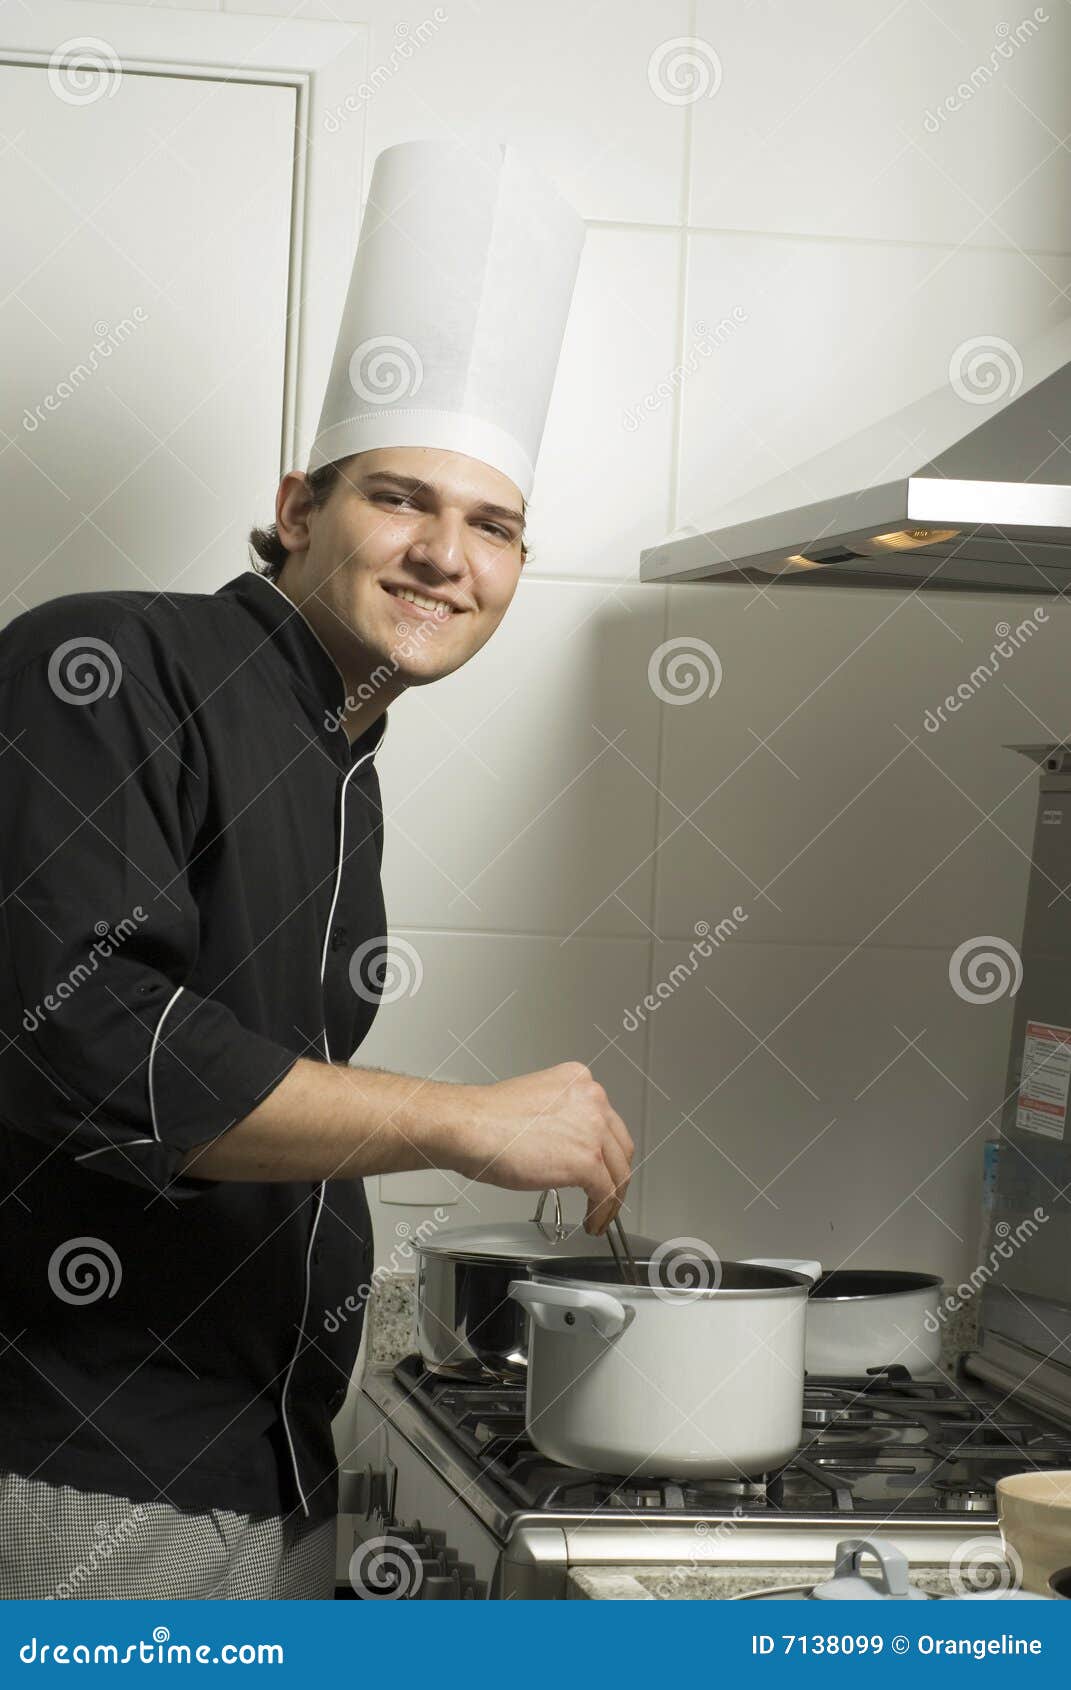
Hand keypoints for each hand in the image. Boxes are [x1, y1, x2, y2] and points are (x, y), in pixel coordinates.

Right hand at [441, 1061, 633, 1234]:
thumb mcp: (535, 1103)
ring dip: (612, 1199)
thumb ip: (559, 1118)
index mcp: (578, 1081)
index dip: (605, 1150)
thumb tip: (565, 1143)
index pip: (606, 1121)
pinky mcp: (586, 1161)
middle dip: (614, 1174)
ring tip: (601, 1214)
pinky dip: (602, 1213)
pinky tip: (593, 1222)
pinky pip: (605, 1194)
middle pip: (619, 1146)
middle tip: (605, 1193)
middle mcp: (592, 1099)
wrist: (470, 1127)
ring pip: (618, 1171)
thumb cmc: (486, 1119)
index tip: (601, 1166)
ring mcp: (593, 1130)